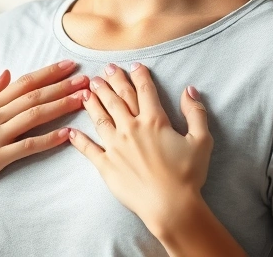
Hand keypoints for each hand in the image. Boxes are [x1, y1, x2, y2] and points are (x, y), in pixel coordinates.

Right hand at [0, 59, 89, 209]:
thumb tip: (6, 72)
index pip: (22, 83)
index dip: (48, 73)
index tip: (68, 65)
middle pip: (32, 95)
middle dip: (61, 85)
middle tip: (85, 78)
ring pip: (33, 116)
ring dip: (60, 106)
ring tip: (81, 100)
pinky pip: (27, 146)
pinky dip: (48, 139)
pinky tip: (67, 134)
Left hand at [67, 62, 212, 237]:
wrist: (170, 206)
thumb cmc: (188, 175)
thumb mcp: (201, 141)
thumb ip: (196, 113)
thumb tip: (189, 89)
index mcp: (154, 121)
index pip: (145, 91)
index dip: (140, 75)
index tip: (134, 65)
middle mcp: (131, 128)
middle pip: (118, 98)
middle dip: (111, 81)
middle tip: (105, 70)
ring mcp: (115, 146)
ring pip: (101, 117)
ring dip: (93, 101)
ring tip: (87, 89)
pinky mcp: (106, 164)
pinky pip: (89, 149)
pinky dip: (78, 139)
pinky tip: (70, 131)